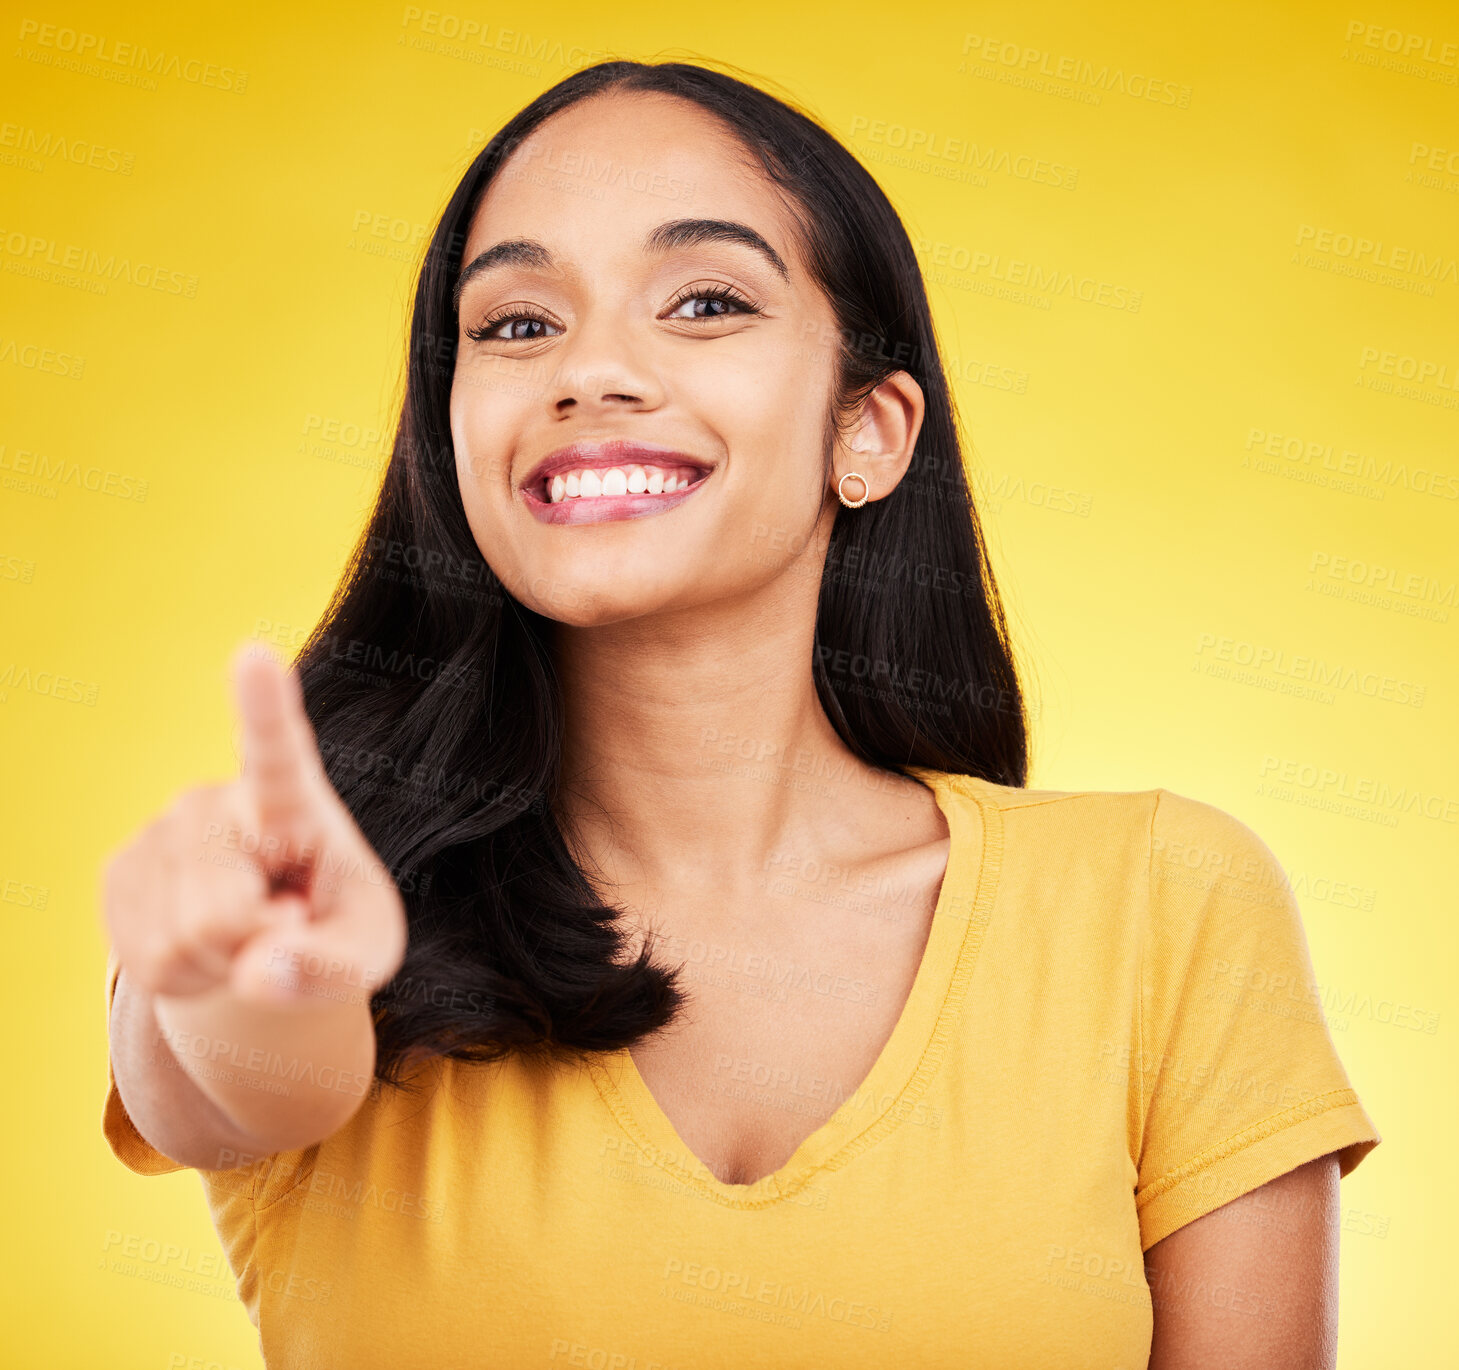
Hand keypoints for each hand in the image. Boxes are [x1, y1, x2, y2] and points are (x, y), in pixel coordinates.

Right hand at [102, 642, 408, 1008]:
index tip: (254, 656)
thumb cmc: (337, 926)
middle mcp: (219, 799)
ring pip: (182, 945)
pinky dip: (186, 977)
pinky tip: (208, 945)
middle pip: (223, 915)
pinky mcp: (120, 868)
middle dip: (252, 950)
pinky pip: (149, 964)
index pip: (278, 751)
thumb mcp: (366, 953)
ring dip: (219, 966)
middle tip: (280, 925)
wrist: (276, 935)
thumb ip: (332, 970)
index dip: (262, 706)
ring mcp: (162, 829)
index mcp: (295, 798)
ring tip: (247, 930)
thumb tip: (260, 973)